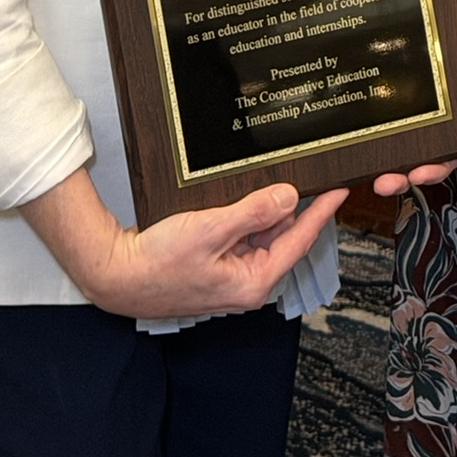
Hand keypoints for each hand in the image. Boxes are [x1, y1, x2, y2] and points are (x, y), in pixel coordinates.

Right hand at [22, 168, 346, 317]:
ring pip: (262, 234)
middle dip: (294, 207)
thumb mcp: (211, 229)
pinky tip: (244, 197)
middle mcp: (247, 283)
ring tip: (278, 179)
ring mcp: (231, 276)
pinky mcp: (217, 266)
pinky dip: (247, 216)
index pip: (299, 240)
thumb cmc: (158, 261)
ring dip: (267, 210)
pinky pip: (242, 236)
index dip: (321, 212)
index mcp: (253, 282)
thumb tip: (290, 197)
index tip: (341, 189)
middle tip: (310, 173)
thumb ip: (253, 212)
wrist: (116, 275)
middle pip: (282, 236)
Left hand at [371, 28, 456, 196]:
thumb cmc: (447, 33)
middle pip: (422, 164)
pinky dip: (371, 156)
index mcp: (452, 117)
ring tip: (378, 181)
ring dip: (389, 176)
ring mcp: (405, 122)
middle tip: (390, 182)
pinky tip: (361, 163)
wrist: (420, 16)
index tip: (422, 172)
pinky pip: (378, 141)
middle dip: (406, 179)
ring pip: (398, 160)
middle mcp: (430, 126)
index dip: (437, 167)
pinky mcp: (382, 115)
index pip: (448, 152)